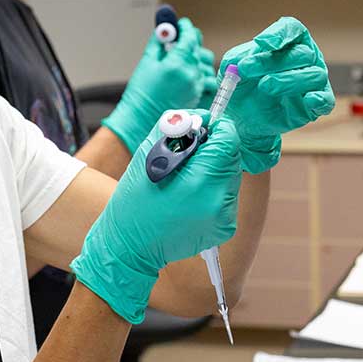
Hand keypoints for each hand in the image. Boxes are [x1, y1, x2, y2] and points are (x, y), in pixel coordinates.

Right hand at [72, 113, 241, 323]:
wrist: (130, 245)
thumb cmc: (133, 199)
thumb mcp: (149, 154)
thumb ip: (177, 128)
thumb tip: (203, 116)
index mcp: (199, 180)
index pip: (228, 140)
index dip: (218, 128)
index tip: (205, 127)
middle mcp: (217, 200)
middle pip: (232, 158)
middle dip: (215, 150)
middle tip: (191, 152)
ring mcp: (223, 217)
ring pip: (231, 177)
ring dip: (214, 170)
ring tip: (187, 177)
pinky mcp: (224, 228)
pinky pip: (226, 197)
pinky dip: (213, 190)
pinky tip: (190, 196)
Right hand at [102, 17, 216, 153]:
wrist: (142, 118)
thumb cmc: (141, 93)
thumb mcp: (147, 62)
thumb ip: (158, 43)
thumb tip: (164, 30)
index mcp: (176, 64)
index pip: (189, 38)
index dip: (186, 28)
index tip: (182, 24)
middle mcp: (190, 74)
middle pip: (199, 49)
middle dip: (191, 40)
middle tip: (182, 38)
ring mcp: (196, 86)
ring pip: (206, 63)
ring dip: (197, 56)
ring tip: (185, 56)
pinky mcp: (197, 95)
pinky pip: (207, 78)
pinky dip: (201, 72)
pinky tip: (191, 71)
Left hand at [218, 17, 335, 173]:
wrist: (240, 118)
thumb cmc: (242, 85)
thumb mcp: (232, 67)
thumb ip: (237, 58)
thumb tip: (242, 59)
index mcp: (288, 43)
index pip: (293, 29)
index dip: (280, 33)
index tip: (260, 43)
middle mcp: (306, 59)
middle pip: (302, 53)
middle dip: (272, 61)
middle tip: (247, 69)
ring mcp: (313, 83)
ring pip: (314, 74)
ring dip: (288, 79)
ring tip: (264, 86)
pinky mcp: (313, 107)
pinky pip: (326, 101)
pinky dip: (320, 100)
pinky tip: (308, 100)